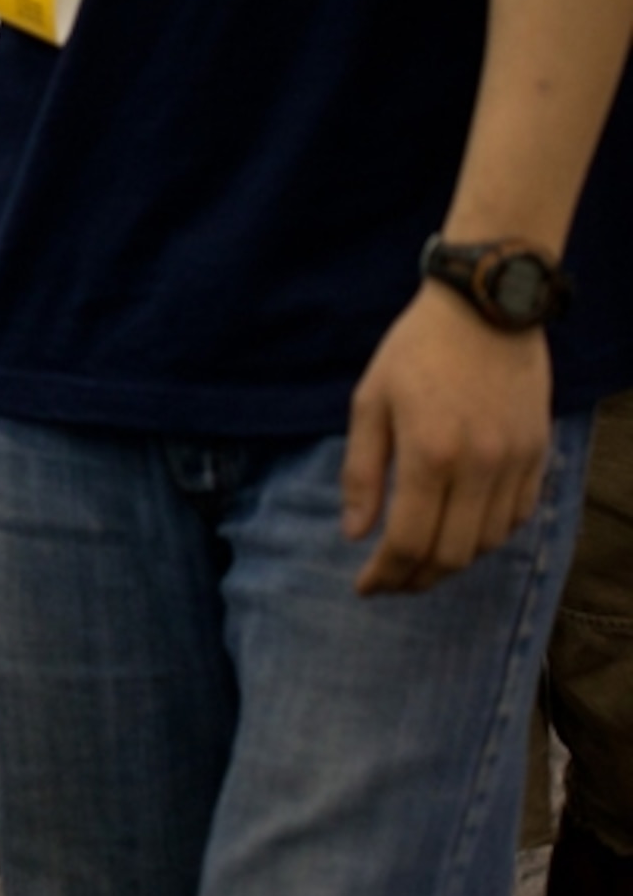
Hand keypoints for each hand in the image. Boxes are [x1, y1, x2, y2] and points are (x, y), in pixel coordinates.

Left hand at [341, 282, 553, 594]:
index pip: (409, 541)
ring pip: (489, 542)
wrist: (486, 308)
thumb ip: (362, 473)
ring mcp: (516, 462)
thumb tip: (355, 534)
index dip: (385, 575)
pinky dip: (488, 537)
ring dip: (453, 562)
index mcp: (430, 453)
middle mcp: (480, 466)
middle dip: (417, 580)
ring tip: (420, 563)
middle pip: (453, 554)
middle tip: (390, 583)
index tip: (365, 588)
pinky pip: (518, 516)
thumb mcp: (370, 402)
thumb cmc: (415, 351)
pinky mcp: (538, 453)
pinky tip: (460, 533)